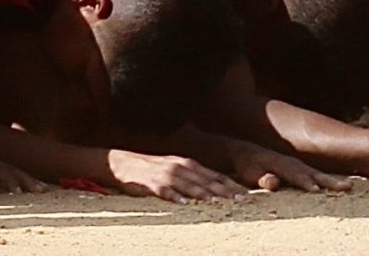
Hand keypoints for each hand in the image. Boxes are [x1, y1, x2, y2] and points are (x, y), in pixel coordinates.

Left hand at [0, 147, 45, 194]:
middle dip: (26, 178)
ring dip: (26, 179)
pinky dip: (18, 180)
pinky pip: (5, 173)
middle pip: (9, 166)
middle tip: (43, 191)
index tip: (18, 193)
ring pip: (10, 168)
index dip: (8, 179)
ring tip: (44, 190)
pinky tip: (28, 189)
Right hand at [106, 149, 252, 203]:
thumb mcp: (174, 169)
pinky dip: (176, 197)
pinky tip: (185, 204)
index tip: (246, 195)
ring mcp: (165, 175)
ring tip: (219, 204)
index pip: (214, 175)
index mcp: (186, 163)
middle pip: (206, 181)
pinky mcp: (152, 183)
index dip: (231, 185)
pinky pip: (166, 191)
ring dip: (205, 195)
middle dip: (225, 192)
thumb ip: (192, 177)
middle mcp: (179, 167)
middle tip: (241, 202)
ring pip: (190, 186)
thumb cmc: (151, 169)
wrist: (121, 163)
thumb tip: (213, 190)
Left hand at [225, 140, 348, 192]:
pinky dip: (329, 180)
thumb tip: (274, 183)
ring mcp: (298, 165)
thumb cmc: (247, 164)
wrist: (246, 151)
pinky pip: (317, 175)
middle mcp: (292, 163)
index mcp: (280, 164)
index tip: (318, 191)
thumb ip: (262, 178)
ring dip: (333, 180)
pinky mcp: (301, 170)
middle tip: (346, 187)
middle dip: (328, 181)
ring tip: (349, 187)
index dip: (305, 183)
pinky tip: (341, 186)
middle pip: (312, 173)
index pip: (295, 175)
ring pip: (318, 174)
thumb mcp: (250, 171)